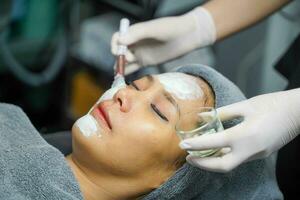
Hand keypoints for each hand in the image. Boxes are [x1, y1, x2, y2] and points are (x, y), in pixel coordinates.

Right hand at [111, 7, 215, 73]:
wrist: (187, 35)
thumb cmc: (171, 28)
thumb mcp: (154, 29)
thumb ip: (137, 34)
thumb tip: (120, 41)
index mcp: (135, 32)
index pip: (118, 38)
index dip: (115, 45)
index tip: (117, 52)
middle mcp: (135, 42)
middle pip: (120, 51)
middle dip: (119, 57)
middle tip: (128, 60)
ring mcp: (140, 52)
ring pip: (125, 61)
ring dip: (121, 66)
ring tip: (120, 74)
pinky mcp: (147, 61)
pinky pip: (134, 67)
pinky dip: (128, 72)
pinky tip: (124, 77)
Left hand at [179, 88, 299, 172]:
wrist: (298, 111)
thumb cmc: (272, 103)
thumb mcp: (245, 105)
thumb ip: (221, 114)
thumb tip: (202, 118)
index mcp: (246, 135)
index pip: (215, 143)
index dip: (196, 145)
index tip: (183, 145)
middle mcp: (251, 149)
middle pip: (222, 165)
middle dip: (202, 164)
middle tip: (188, 157)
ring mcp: (257, 154)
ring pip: (230, 164)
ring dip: (212, 162)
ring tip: (198, 154)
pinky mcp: (261, 154)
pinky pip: (239, 159)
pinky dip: (224, 157)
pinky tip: (216, 150)